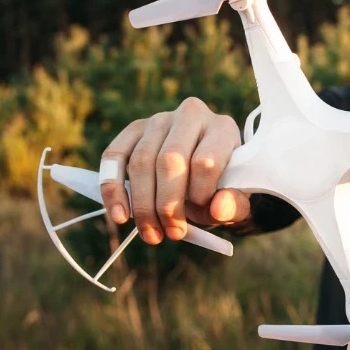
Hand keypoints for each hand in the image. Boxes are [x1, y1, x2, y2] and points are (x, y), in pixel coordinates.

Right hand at [99, 97, 249, 244]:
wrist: (207, 169)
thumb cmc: (222, 185)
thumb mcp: (237, 197)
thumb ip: (234, 205)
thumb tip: (218, 209)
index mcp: (222, 128)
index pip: (205, 161)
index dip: (200, 195)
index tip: (204, 216)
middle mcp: (191, 115)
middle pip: (169, 160)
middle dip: (167, 205)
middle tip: (172, 234)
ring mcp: (159, 119)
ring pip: (140, 161)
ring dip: (142, 205)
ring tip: (151, 234)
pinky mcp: (135, 129)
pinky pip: (115, 155)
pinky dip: (112, 188)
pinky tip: (119, 216)